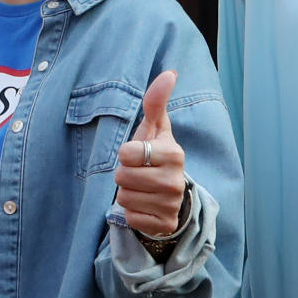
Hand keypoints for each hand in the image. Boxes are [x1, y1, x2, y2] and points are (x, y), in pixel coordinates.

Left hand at [113, 70, 187, 240]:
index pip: (127, 153)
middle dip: (125, 175)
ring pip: (124, 198)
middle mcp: (175, 180)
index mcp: (174, 153)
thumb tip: (170, 72)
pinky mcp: (164, 224)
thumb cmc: (157, 156)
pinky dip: (132, 212)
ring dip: (127, 194)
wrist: (172, 196)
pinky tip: (145, 205)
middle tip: (139, 174)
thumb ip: (156, 102)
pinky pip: (130, 217)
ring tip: (142, 189)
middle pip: (122, 176)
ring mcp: (171, 204)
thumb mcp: (156, 129)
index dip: (126, 154)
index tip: (139, 155)